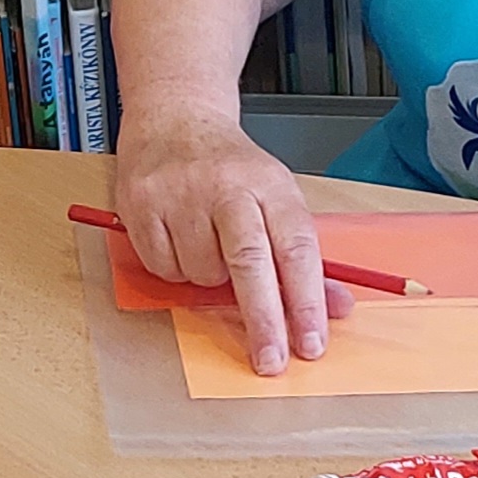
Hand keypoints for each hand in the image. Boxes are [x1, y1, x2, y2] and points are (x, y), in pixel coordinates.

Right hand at [113, 104, 352, 376]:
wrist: (176, 116)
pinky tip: (180, 241)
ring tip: (210, 249)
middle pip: (249, 262)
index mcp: (270, 184)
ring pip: (201, 273)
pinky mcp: (142, 203)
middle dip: (263, 319)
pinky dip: (176, 271)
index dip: (306, 300)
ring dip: (209, 282)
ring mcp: (180, 193)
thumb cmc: (232, 168)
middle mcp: (226, 185)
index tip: (311, 343)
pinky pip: (164, 269)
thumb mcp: (277, 198)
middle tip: (272, 361)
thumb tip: (334, 311)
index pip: (295, 247)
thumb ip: (302, 256)